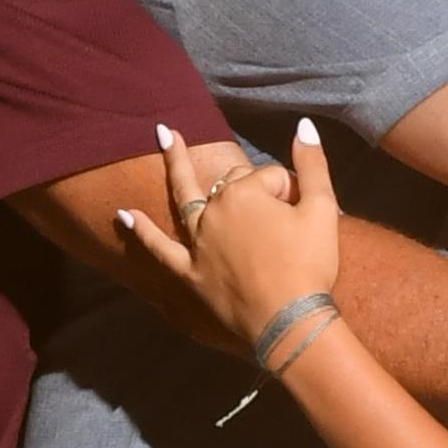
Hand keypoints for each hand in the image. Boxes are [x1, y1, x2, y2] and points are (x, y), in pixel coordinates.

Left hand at [119, 122, 336, 349]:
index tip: (304, 218)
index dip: (292, 193)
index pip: (270, 177)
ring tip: (162, 136)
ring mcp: (197, 241)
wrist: (289, 322)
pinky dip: (142, 232)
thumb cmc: (309, 264)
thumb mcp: (322, 209)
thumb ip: (312, 163)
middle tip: (282, 215)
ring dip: (173, 166)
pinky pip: (160, 249)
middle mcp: (213, 211)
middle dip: (255, 189)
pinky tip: (124, 215)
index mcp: (244, 193)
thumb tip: (303, 125)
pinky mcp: (189, 272)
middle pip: (233, 184)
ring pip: (185, 197)